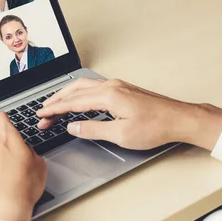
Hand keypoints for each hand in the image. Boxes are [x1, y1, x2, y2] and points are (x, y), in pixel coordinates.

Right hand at [37, 79, 221, 150]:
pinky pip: (93, 87)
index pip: (73, 102)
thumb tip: (73, 127)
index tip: (41, 115)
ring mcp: (118, 86)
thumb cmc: (156, 127)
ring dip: (67, 95)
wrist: (180, 119)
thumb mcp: (120, 134)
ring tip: (55, 105)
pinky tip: (78, 99)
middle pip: (75, 90)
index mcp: (108, 95)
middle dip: (56, 101)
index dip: (54, 109)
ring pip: (84, 86)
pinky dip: (79, 93)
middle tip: (43, 113)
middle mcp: (111, 86)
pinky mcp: (123, 90)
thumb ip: (93, 130)